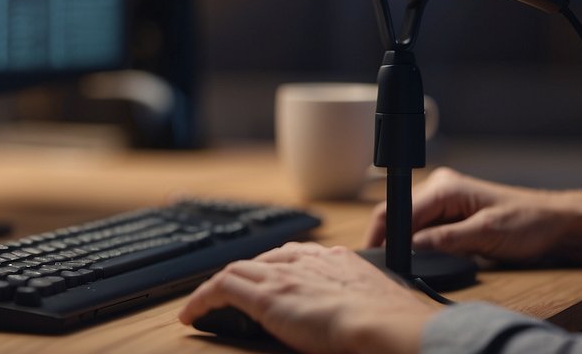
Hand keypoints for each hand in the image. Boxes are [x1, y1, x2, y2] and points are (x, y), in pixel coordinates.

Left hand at [178, 242, 442, 353]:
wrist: (384, 324)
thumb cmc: (389, 321)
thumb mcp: (373, 302)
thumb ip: (358, 300)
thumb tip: (361, 317)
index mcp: (335, 260)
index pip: (292, 256)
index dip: (273, 268)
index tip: (267, 279)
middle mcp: (306, 260)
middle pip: (262, 260)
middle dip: (244, 274)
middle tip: (229, 292)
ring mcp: (284, 276)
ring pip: (236, 271)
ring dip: (218, 286)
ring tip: (204, 303)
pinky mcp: (266, 296)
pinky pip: (221, 289)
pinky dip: (202, 299)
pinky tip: (192, 315)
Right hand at [364, 167, 577, 262]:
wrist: (553, 222)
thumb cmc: (527, 222)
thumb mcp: (486, 234)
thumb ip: (446, 239)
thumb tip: (412, 246)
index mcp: (446, 187)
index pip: (400, 208)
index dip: (385, 233)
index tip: (377, 256)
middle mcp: (440, 187)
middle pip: (399, 212)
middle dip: (389, 237)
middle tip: (384, 264)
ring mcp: (444, 199)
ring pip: (409, 221)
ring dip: (403, 241)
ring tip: (398, 262)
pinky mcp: (451, 213)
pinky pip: (424, 227)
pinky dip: (417, 242)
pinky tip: (417, 256)